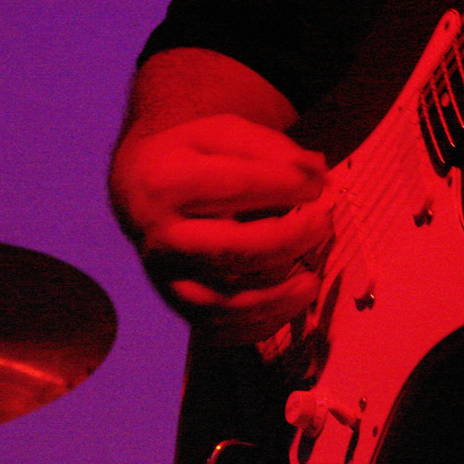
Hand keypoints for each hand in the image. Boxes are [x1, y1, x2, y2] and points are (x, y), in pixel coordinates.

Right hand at [112, 114, 331, 343]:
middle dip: (288, 240)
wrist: (139, 190)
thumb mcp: (222, 134)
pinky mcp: (177, 305)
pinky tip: (288, 303)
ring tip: (311, 280)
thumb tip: (316, 173)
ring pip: (225, 301)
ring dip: (277, 296)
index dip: (283, 187)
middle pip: (232, 250)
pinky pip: (220, 329)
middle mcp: (161, 236)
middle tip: (324, 223)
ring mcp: (166, 277)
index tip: (317, 186)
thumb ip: (269, 148)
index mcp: (167, 184)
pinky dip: (260, 324)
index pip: (232, 187)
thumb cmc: (191, 158)